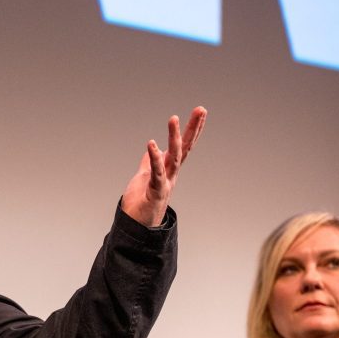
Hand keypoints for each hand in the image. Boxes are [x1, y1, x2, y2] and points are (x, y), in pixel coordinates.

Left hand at [121, 106, 206, 226]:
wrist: (137, 227)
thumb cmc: (141, 203)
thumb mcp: (145, 177)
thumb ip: (149, 163)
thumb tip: (151, 151)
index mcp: (169, 169)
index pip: (184, 146)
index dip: (192, 129)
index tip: (200, 112)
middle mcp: (171, 174)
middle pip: (185, 148)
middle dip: (193, 128)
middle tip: (201, 109)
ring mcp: (165, 183)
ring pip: (173, 157)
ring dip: (174, 138)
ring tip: (174, 118)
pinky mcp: (155, 192)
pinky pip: (156, 172)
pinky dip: (154, 158)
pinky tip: (152, 143)